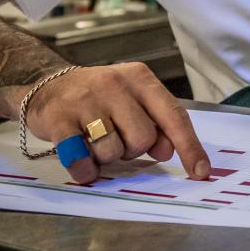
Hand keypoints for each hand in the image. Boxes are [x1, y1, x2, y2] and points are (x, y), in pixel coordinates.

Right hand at [22, 62, 209, 184]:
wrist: (47, 85)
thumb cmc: (98, 97)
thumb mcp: (132, 100)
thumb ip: (156, 122)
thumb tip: (167, 150)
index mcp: (140, 79)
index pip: (174, 116)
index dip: (189, 147)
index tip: (201, 171)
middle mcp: (115, 84)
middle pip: (143, 138)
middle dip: (133, 149)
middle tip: (117, 139)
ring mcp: (85, 100)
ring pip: (113, 151)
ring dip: (106, 157)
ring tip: (95, 141)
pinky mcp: (59, 119)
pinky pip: (81, 159)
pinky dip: (85, 169)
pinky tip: (81, 158)